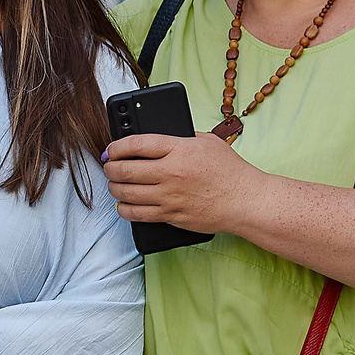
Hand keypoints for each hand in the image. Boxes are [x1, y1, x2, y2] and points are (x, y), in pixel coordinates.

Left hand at [102, 131, 270, 236]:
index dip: (116, 146)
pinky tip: (123, 204)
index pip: (137, 144)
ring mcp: (170, 196)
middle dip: (110, 168)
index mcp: (180, 150)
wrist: (246, 201)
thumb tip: (156, 140)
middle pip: (125, 170)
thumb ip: (181, 138)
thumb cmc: (231, 171)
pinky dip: (124, 209)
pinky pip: (138, 214)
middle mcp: (171, 173)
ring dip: (114, 188)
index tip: (111, 149)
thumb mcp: (207, 142)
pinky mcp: (171, 216)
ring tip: (113, 184)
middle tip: (108, 166)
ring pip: (127, 193)